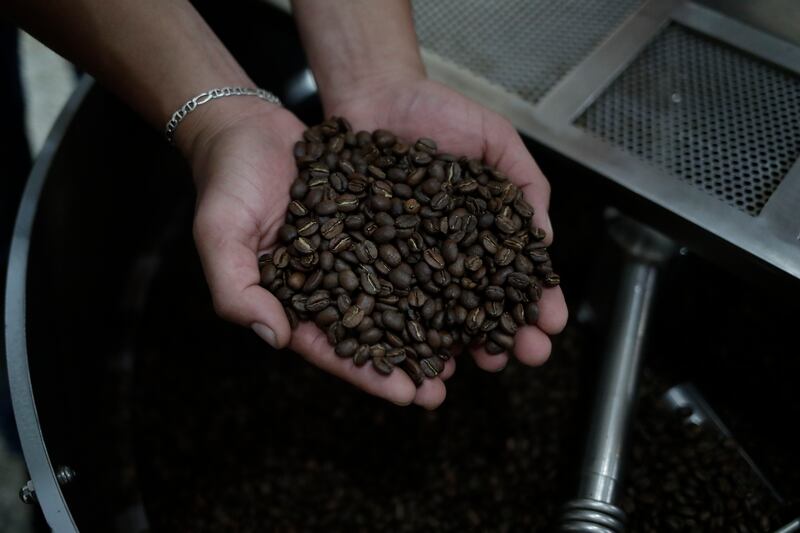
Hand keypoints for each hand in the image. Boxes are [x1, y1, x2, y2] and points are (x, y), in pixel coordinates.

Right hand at [184, 98, 458, 407]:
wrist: (245, 125)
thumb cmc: (225, 182)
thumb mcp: (220, 236)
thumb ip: (237, 290)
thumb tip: (275, 338)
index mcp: (292, 297)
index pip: (332, 346)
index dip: (367, 373)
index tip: (407, 396)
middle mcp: (329, 280)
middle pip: (372, 329)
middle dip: (408, 360)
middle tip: (446, 387)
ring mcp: (354, 250)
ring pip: (397, 294)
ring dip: (429, 320)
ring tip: (467, 347)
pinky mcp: (373, 219)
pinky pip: (406, 246)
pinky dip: (434, 265)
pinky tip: (466, 281)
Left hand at [325, 77, 568, 406]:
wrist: (375, 96)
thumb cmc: (438, 112)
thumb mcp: (496, 139)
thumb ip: (525, 185)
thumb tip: (544, 240)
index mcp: (485, 231)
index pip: (516, 275)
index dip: (536, 301)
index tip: (551, 324)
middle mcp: (449, 254)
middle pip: (480, 305)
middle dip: (504, 334)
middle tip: (522, 355)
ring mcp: (409, 260)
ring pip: (434, 314)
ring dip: (456, 346)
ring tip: (473, 365)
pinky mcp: (369, 260)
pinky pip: (385, 299)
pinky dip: (400, 331)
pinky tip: (416, 353)